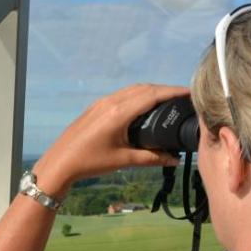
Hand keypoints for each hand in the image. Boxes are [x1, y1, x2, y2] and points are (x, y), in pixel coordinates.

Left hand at [33, 83, 186, 197]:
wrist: (60, 162)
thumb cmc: (90, 162)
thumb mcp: (124, 160)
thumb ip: (151, 158)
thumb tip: (174, 159)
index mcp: (119, 112)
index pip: (152, 95)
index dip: (172, 92)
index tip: (189, 92)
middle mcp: (111, 102)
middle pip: (144, 88)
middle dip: (165, 90)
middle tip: (183, 96)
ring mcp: (102, 103)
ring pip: (132, 90)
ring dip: (151, 91)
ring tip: (167, 99)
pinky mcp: (96, 107)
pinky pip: (121, 94)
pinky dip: (137, 95)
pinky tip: (144, 105)